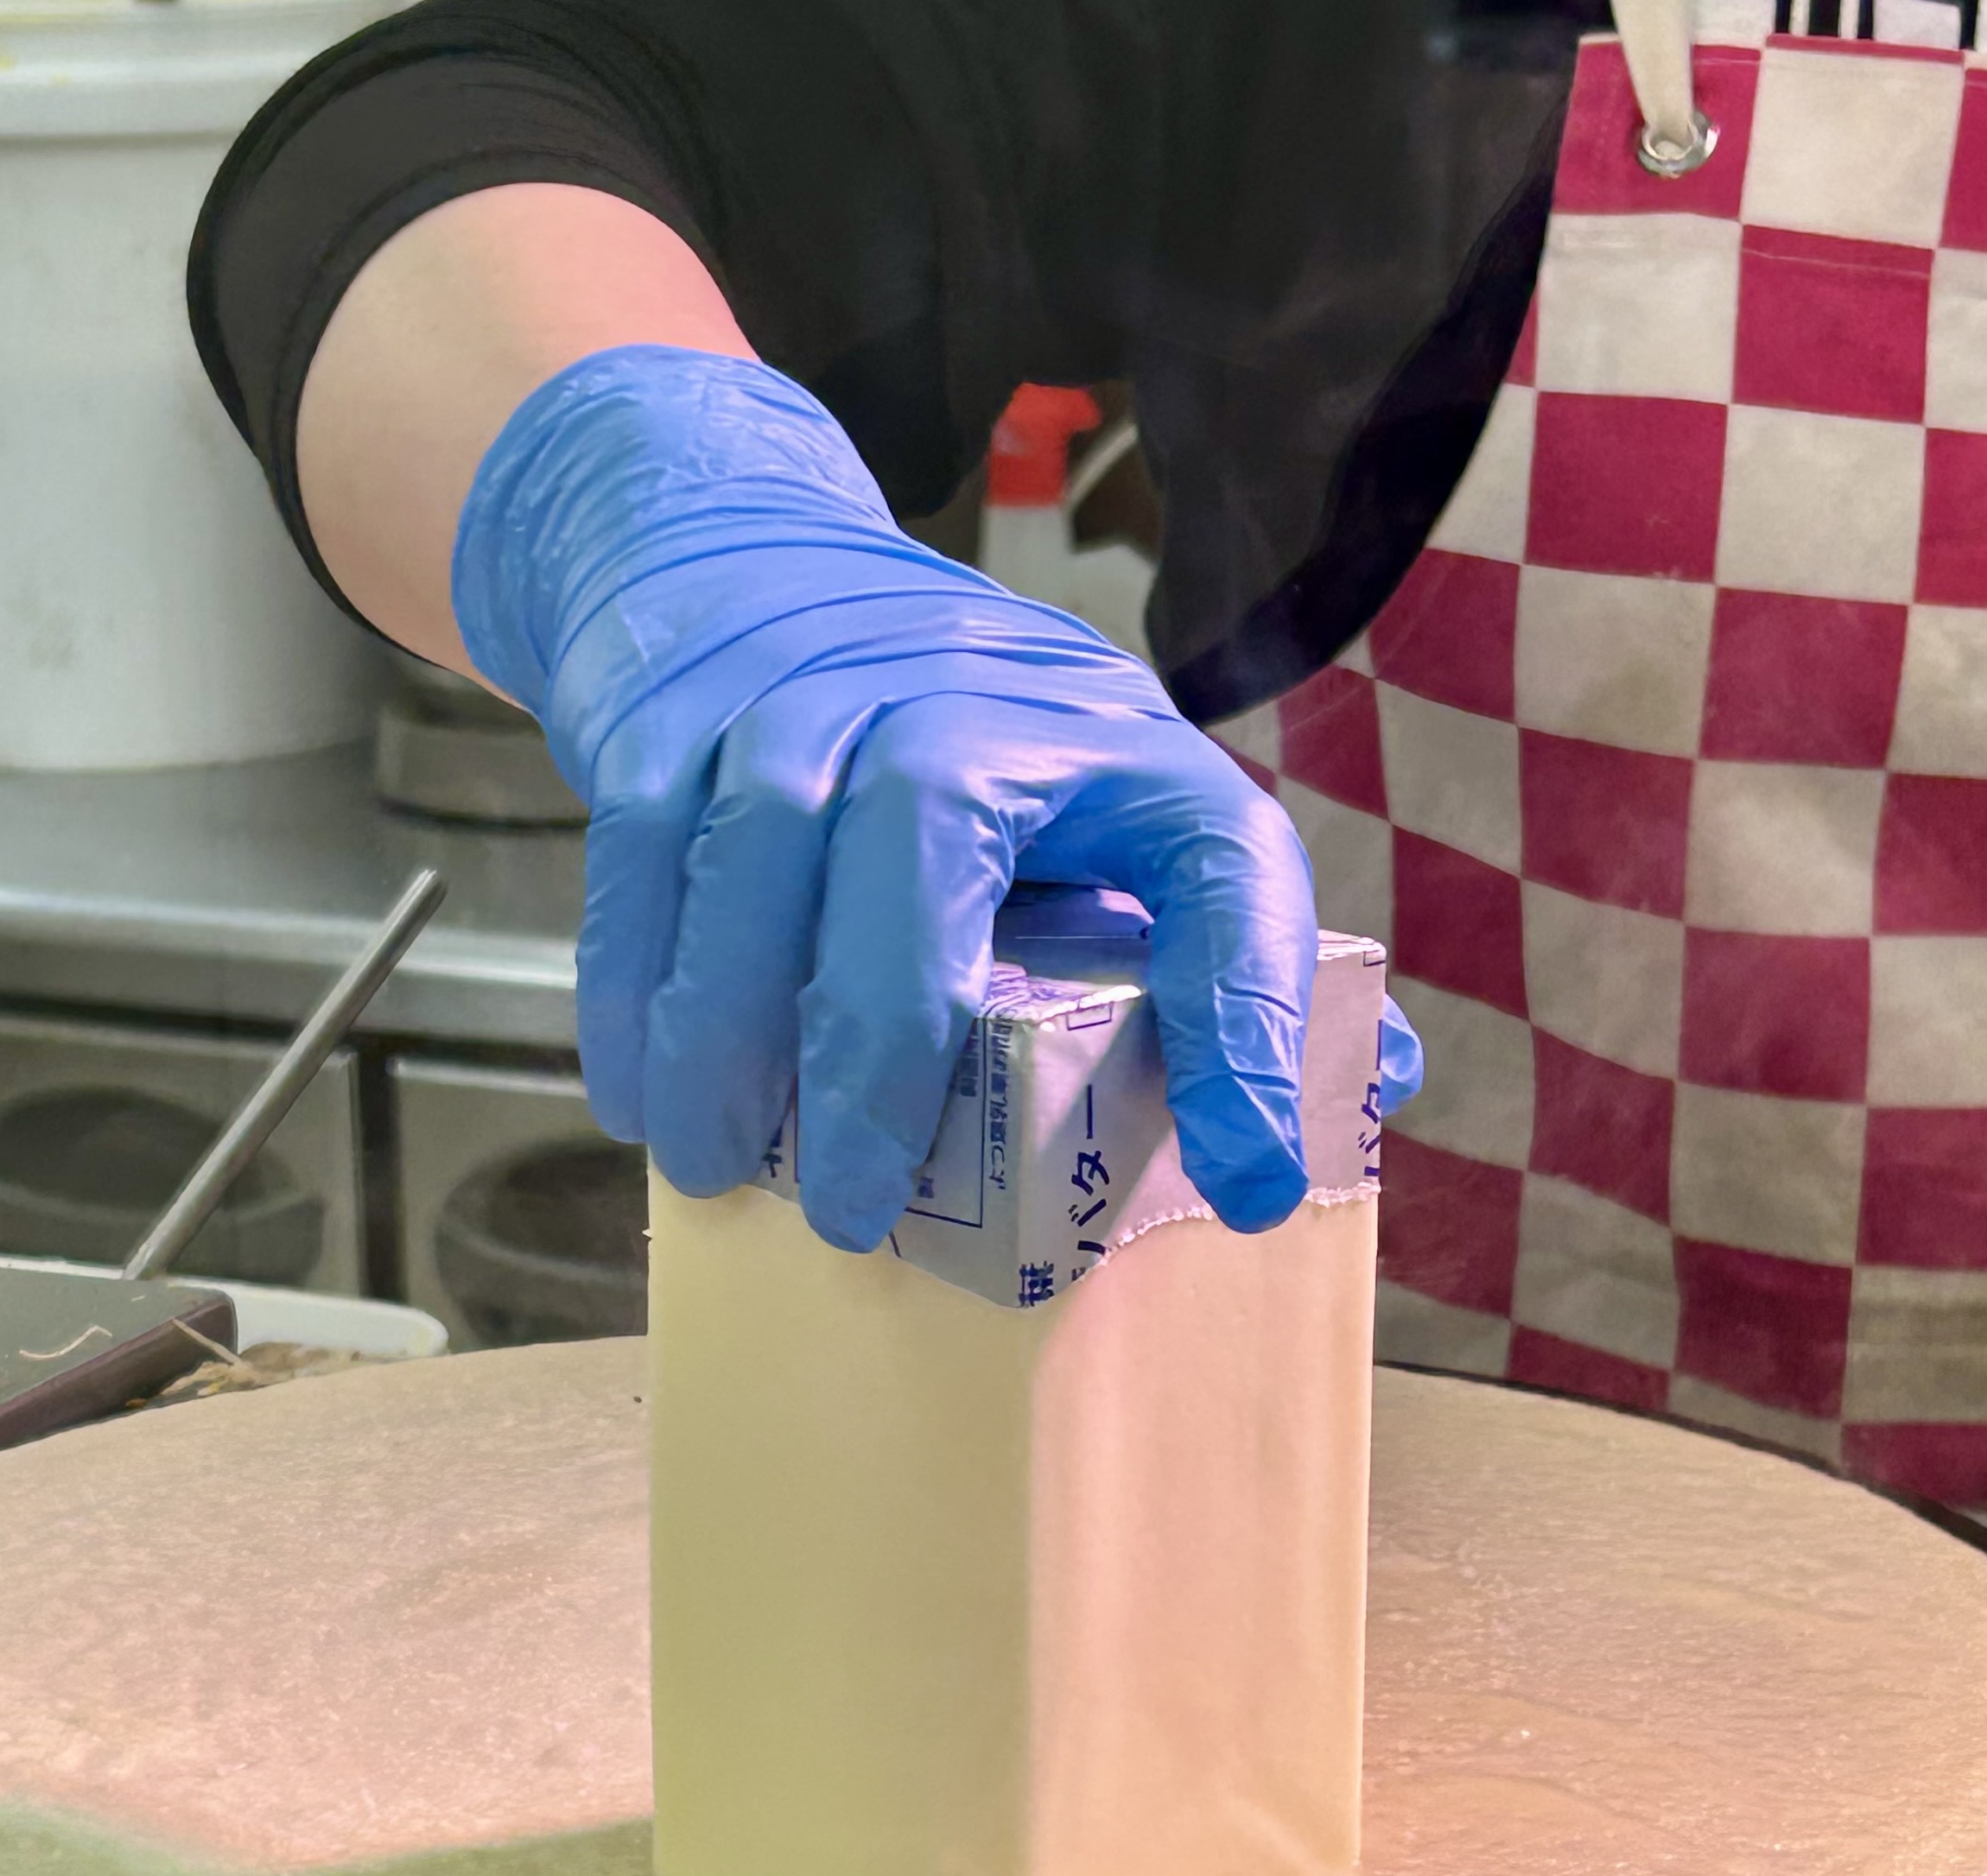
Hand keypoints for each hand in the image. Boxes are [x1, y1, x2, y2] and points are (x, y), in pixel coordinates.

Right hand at [453, 347, 1358, 1251]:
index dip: (1247, 1020)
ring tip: (720, 1167)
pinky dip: (633, 986)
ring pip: (758, 847)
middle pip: (924, 830)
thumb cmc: (945, 740)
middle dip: (883, 1043)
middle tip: (858, 1212)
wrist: (741, 552)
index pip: (1219, 865)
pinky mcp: (673, 704)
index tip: (1251, 1183)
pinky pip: (639, 852)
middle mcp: (966, 693)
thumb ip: (1211, 954)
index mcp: (1118, 744)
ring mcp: (802, 685)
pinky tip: (642, 1093)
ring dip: (728, 1030)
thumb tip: (1353, 1106)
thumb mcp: (1099, 813)